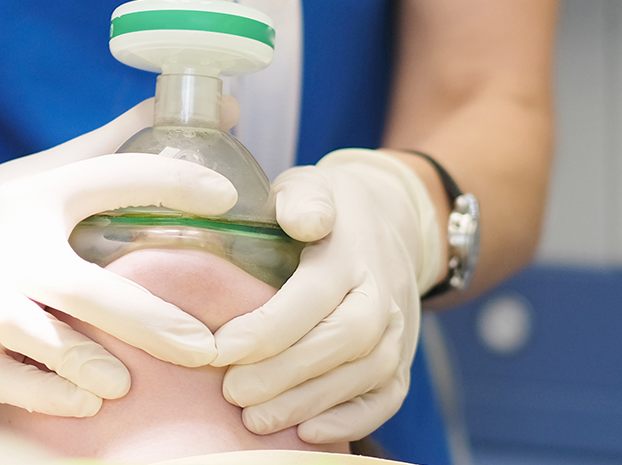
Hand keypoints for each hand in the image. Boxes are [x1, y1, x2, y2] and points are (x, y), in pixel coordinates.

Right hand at [0, 100, 240, 416]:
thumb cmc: (17, 210)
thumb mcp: (65, 167)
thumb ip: (136, 142)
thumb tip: (227, 105)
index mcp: (42, 197)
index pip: (110, 178)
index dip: (169, 181)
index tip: (227, 195)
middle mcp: (12, 253)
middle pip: (80, 290)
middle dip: (145, 321)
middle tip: (201, 346)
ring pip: (42, 343)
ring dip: (88, 365)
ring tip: (131, 384)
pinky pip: (9, 384)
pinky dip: (46, 397)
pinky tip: (88, 404)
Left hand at [209, 149, 449, 442]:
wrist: (388, 223)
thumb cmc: (326, 211)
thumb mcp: (309, 187)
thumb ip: (302, 200)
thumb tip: (301, 220)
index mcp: (351, 251)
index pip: (314, 294)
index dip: (267, 328)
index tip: (218, 349)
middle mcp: (381, 292)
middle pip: (342, 340)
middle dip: (285, 373)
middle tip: (232, 393)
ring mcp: (397, 329)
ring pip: (365, 374)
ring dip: (309, 402)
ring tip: (256, 420)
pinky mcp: (402, 360)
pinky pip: (387, 398)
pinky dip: (352, 421)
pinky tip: (307, 433)